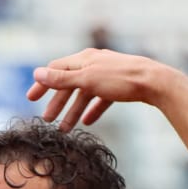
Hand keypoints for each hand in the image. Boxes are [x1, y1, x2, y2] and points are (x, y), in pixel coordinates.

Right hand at [27, 48, 185, 129]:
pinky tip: (88, 121)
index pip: (56, 69)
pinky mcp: (118, 86)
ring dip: (73, 111)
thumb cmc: (120, 79)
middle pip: (69, 84)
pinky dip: (92, 109)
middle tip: (46, 119)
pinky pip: (100, 98)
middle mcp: (94, 64)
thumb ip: (61, 79)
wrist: (155, 82)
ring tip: (64, 129)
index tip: (32, 99)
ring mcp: (106, 75)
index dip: (42, 84)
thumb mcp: (86, 79)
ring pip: (84, 94)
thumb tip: (37, 73)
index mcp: (84, 59)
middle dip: (57, 103)